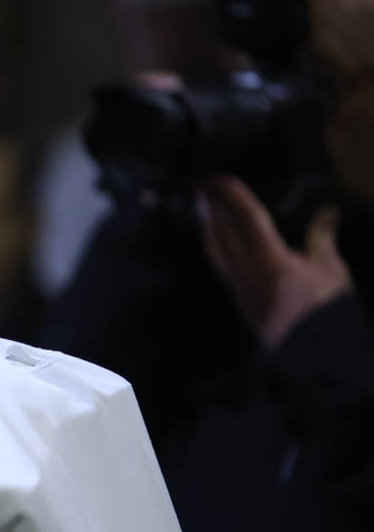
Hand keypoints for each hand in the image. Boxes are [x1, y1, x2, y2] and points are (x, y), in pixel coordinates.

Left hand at [196, 175, 352, 347]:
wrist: (312, 353)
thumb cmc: (324, 310)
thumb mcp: (331, 270)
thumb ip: (322, 238)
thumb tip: (326, 212)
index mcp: (268, 259)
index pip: (246, 218)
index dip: (232, 195)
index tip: (219, 178)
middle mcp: (245, 270)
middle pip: (223, 231)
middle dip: (212, 206)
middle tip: (202, 185)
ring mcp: (238, 285)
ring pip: (215, 248)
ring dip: (207, 225)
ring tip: (202, 207)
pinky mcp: (238, 297)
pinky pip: (219, 264)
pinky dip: (214, 245)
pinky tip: (214, 240)